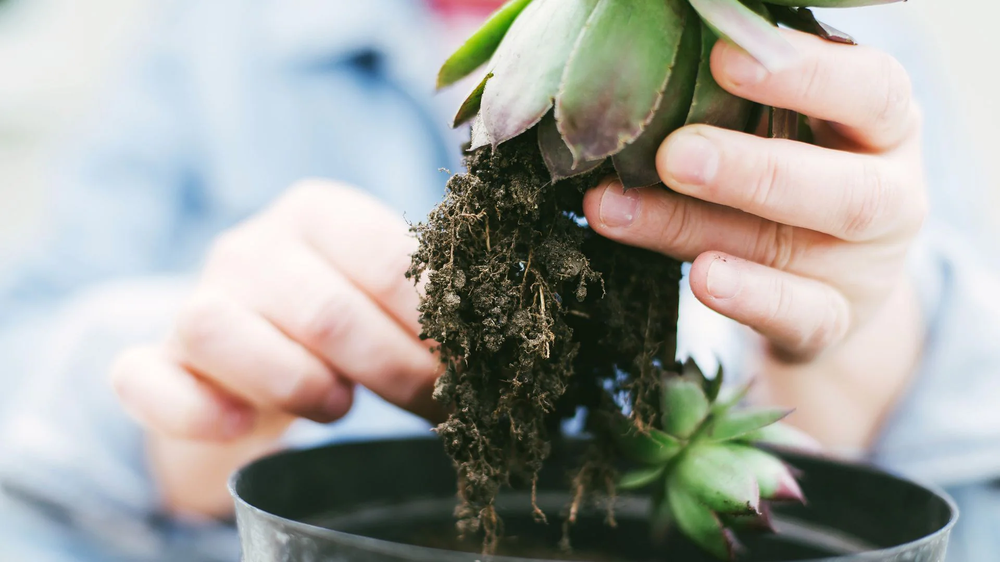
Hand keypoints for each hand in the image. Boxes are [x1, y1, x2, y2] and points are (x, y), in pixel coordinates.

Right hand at [111, 181, 439, 513]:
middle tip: (435, 404)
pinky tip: (244, 427)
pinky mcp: (156, 357)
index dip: (435, 324)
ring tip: (341, 404)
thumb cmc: (346, 313)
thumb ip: (431, 297)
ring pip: (228, 334)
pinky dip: (196, 410)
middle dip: (394, 372)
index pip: (388, 260)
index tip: (470, 364)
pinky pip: (146, 380)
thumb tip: (500, 331)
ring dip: (302, 387)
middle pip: (325, 312)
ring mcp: (196, 298)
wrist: (261, 345)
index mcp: (319, 212)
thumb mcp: (388, 291)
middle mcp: (251, 245)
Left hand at [582, 30, 926, 449]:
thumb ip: (733, 109)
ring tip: (619, 210)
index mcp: (884, 127)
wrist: (832, 279)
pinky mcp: (835, 322)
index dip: (804, 75)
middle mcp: (892, 196)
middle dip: (751, 170)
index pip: (872, 91)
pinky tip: (700, 278)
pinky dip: (748, 298)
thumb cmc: (795, 172)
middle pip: (844, 188)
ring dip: (694, 227)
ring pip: (791, 249)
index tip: (725, 58)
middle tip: (674, 155)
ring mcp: (866, 268)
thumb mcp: (783, 131)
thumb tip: (639, 88)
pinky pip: (798, 316)